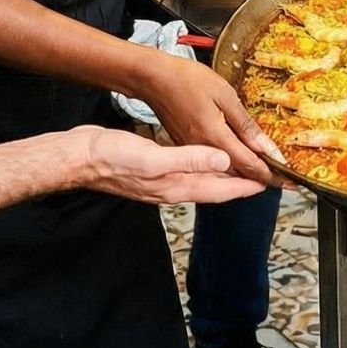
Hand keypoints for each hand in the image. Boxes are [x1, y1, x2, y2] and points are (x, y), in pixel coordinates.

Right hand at [81, 127, 266, 204]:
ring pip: (200, 180)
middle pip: (213, 189)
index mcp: (175, 187)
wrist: (80, 157)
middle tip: (260, 178)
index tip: (266, 185)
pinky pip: (185, 170)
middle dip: (237, 184)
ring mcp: (161, 180)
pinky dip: (200, 165)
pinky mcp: (151, 168)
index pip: (219, 190)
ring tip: (239, 168)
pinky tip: (201, 157)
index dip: (244, 188)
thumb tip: (222, 161)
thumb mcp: (154, 158)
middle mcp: (171, 187)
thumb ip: (189, 160)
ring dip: (220, 176)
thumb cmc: (112, 158)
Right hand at [125, 53, 281, 183]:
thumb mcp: (224, 95)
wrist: (152, 77)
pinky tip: (236, 162)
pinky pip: (209, 165)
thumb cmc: (185, 79)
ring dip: (244, 177)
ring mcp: (190, 150)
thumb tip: (266, 147)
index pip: (248, 167)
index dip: (270, 176)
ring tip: (264, 175)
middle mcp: (201, 150)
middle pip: (236, 176)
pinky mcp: (183, 147)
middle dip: (260, 180)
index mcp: (214, 138)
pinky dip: (228, 168)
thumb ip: (245, 124)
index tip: (288, 181)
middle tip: (281, 181)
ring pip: (222, 173)